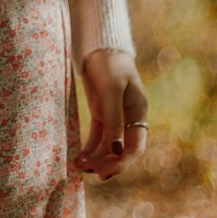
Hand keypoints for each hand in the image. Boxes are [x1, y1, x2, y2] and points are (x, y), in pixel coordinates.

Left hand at [73, 48, 147, 180]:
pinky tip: (78, 158)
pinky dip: (89, 149)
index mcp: (138, 113)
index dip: (122, 163)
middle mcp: (128, 119)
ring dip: (96, 158)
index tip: (106, 172)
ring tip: (79, 166)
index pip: (135, 147)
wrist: (98, 45)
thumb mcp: (112, 89)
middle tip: (90, 172)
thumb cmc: (110, 63)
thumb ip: (114, 118)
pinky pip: (97, 137)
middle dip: (108, 164)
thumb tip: (116, 150)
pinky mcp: (101, 113)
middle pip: (121, 151)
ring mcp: (114, 117)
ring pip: (108, 146)